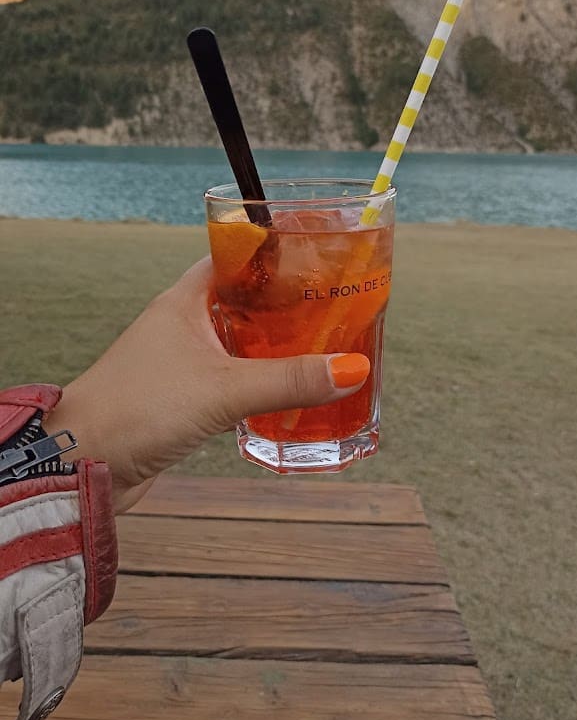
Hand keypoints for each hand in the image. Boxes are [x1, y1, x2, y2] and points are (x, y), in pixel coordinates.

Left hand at [46, 258, 369, 512]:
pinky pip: (228, 380)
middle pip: (242, 302)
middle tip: (330, 309)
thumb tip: (351, 369)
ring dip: (271, 347)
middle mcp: (181, 325)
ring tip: (319, 349)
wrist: (82, 464)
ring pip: (236, 344)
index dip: (273, 255)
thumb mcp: (224, 389)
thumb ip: (288, 380)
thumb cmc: (138, 409)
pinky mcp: (179, 399)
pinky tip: (284, 395)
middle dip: (283, 306)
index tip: (316, 259)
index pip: (234, 259)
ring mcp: (179, 362)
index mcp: (184, 301)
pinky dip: (256, 382)